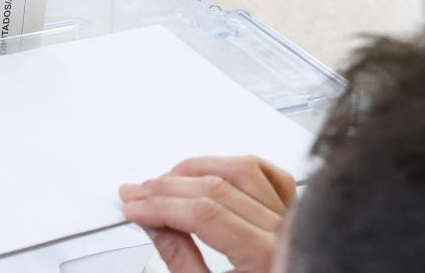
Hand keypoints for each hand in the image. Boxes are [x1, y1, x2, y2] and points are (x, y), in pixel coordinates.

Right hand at [119, 156, 295, 272]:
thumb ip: (180, 260)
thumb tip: (152, 223)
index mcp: (265, 256)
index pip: (203, 214)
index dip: (160, 206)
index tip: (133, 208)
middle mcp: (282, 232)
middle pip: (216, 188)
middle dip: (166, 188)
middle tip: (136, 194)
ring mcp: (289, 219)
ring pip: (241, 170)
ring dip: (196, 169)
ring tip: (166, 181)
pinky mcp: (291, 214)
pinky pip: (268, 174)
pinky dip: (235, 166)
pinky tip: (211, 170)